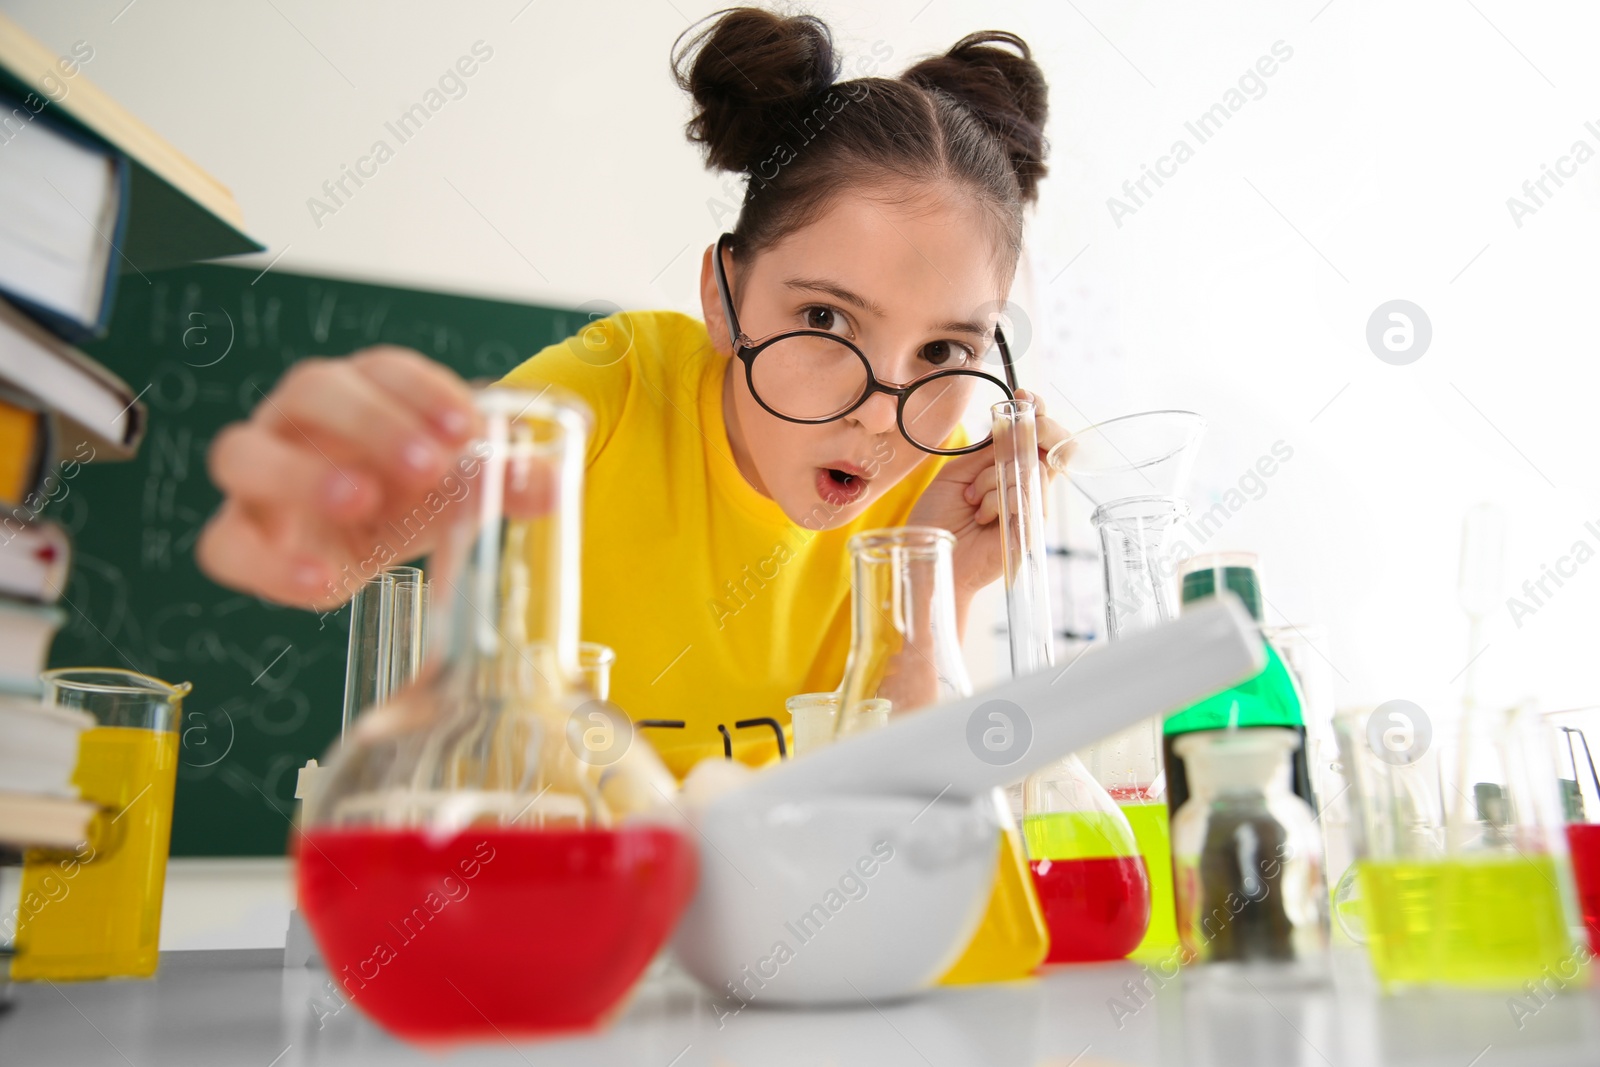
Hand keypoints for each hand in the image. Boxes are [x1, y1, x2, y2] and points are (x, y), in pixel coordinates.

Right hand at [197, 347, 478, 608]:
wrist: (356, 542)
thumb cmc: (406, 494)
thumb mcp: (459, 488)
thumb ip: (506, 484)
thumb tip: (555, 484)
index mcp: (359, 390)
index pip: (382, 369)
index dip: (421, 391)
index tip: (466, 427)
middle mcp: (297, 419)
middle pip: (310, 390)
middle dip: (370, 421)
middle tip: (428, 465)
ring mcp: (258, 474)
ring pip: (244, 452)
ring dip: (300, 474)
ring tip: (362, 501)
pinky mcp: (237, 535)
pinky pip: (227, 543)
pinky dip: (269, 564)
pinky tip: (322, 582)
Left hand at [905, 390, 1069, 610]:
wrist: (930, 556)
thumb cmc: (940, 519)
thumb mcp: (959, 473)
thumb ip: (988, 451)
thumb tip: (1012, 420)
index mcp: (1010, 470)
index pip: (1039, 436)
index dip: (1038, 412)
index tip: (1023, 396)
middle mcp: (1027, 487)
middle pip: (1054, 447)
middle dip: (1034, 431)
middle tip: (1012, 436)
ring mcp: (1031, 508)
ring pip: (1030, 470)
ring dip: (992, 479)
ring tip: (972, 500)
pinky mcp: (1030, 530)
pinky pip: (1024, 497)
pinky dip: (996, 501)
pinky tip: (981, 516)